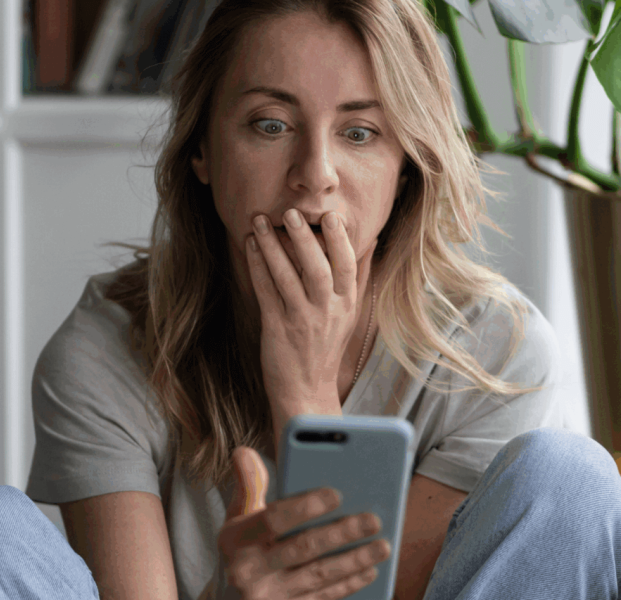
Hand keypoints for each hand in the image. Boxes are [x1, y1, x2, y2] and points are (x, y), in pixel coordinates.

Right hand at [214, 447, 390, 599]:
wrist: (233, 599)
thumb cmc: (242, 549)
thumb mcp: (237, 518)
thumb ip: (248, 486)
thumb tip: (245, 452)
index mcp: (237, 539)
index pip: (274, 518)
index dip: (305, 506)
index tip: (336, 494)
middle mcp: (249, 571)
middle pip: (303, 548)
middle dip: (341, 533)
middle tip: (373, 519)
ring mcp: (269, 596)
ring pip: (319, 575)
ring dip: (354, 561)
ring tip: (382, 545)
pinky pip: (323, 598)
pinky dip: (348, 584)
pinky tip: (369, 570)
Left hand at [245, 209, 372, 434]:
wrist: (307, 391)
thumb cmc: (324, 348)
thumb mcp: (347, 315)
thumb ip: (354, 279)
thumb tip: (370, 241)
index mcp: (346, 305)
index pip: (347, 266)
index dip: (340, 240)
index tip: (331, 216)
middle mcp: (327, 311)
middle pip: (318, 268)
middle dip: (304, 238)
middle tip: (291, 212)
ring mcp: (302, 321)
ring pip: (287, 276)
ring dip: (273, 246)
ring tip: (260, 221)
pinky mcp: (277, 329)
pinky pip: (266, 292)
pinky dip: (257, 267)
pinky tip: (250, 247)